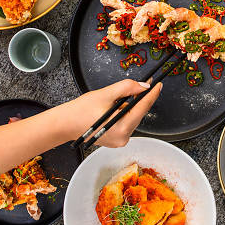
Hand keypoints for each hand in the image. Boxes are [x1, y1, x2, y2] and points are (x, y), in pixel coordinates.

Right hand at [0, 79, 161, 173]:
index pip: (142, 108)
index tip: (159, 84)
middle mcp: (123, 138)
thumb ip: (126, 88)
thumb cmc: (81, 110)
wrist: (65, 124)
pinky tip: (117, 106)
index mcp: (121, 128)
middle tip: (144, 84)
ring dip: (131, 106)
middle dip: (140, 99)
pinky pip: (126, 123)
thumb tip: (144, 86)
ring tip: (123, 96)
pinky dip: (124, 113)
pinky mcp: (116, 140)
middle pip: (138, 114)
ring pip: (133, 118)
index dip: (152, 95)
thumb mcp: (105, 94)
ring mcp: (120, 141)